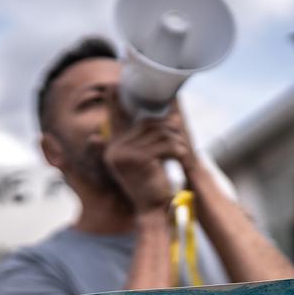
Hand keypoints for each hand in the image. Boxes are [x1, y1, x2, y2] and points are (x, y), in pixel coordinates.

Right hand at [104, 100, 195, 214]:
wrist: (153, 211)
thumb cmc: (152, 185)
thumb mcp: (142, 160)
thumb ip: (141, 139)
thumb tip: (158, 115)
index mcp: (113, 148)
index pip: (115, 118)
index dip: (114, 100)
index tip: (112, 83)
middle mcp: (114, 149)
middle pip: (147, 123)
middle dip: (168, 129)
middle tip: (180, 141)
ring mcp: (124, 154)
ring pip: (159, 132)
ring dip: (176, 141)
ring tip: (181, 154)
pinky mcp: (139, 159)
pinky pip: (164, 144)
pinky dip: (177, 150)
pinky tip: (181, 159)